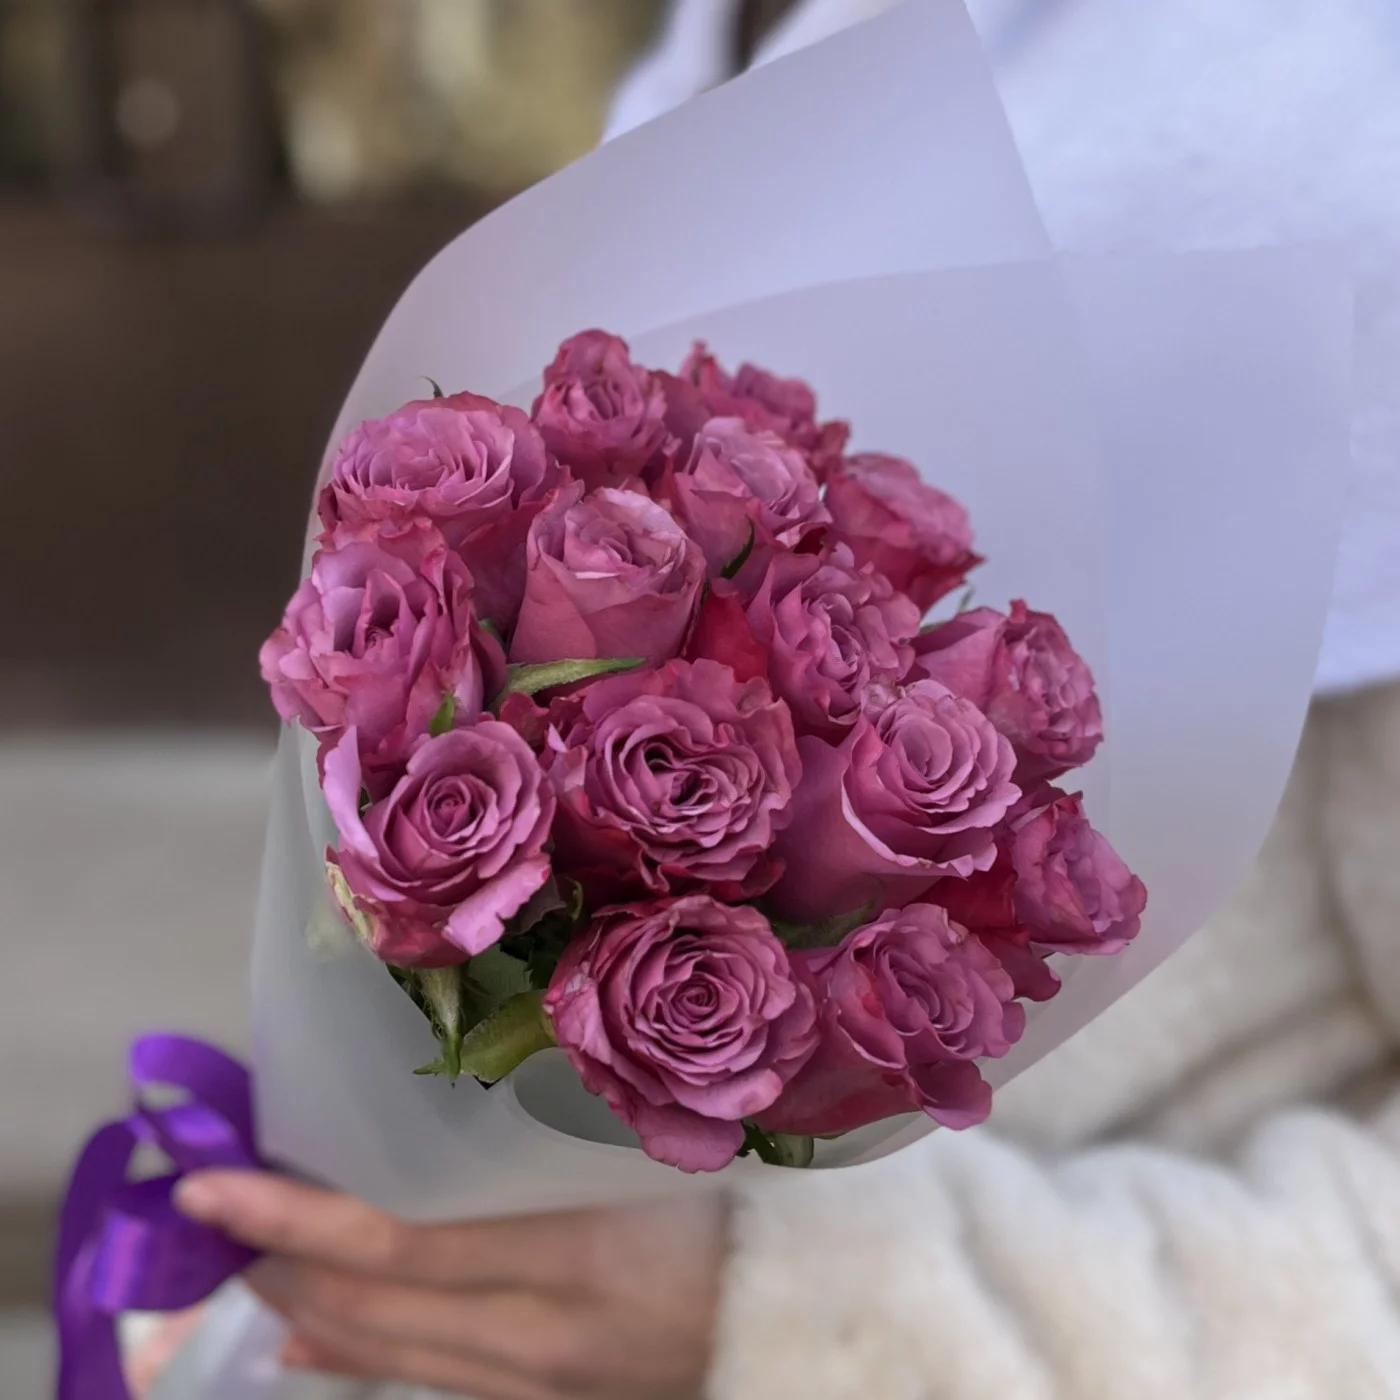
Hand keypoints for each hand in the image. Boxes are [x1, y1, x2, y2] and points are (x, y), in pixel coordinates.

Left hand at [175, 1171, 726, 1399]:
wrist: (810, 1316)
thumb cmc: (739, 1203)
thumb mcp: (649, 1158)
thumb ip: (551, 1147)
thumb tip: (434, 1137)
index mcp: (571, 1259)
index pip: (391, 1247)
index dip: (290, 1220)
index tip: (208, 1187)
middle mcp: (538, 1341)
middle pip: (368, 1312)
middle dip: (273, 1265)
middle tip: (212, 1211)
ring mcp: (540, 1389)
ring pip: (386, 1355)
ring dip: (301, 1308)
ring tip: (245, 1258)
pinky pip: (427, 1383)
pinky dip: (354, 1358)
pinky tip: (307, 1345)